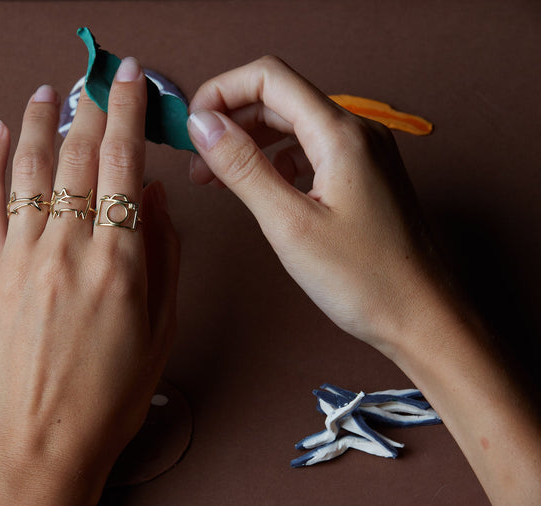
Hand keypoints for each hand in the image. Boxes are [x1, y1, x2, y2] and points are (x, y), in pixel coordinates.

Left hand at [0, 57, 179, 505]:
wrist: (38, 444)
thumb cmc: (108, 398)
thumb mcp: (160, 330)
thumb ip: (164, 256)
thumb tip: (157, 195)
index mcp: (120, 260)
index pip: (123, 162)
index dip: (125, 110)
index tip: (128, 79)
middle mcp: (67, 246)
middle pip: (75, 154)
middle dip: (87, 105)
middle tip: (94, 76)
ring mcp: (19, 255)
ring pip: (25, 167)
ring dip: (35, 121)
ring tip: (46, 91)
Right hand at [186, 56, 439, 356]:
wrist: (424, 318)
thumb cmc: (365, 280)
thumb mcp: (289, 224)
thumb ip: (243, 167)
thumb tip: (202, 124)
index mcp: (340, 134)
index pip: (268, 78)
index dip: (221, 92)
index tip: (190, 127)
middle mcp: (356, 132)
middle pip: (279, 98)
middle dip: (230, 120)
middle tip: (195, 162)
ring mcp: (364, 153)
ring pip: (293, 124)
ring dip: (250, 141)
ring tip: (216, 177)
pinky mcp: (364, 175)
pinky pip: (311, 149)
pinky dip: (276, 159)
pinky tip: (260, 187)